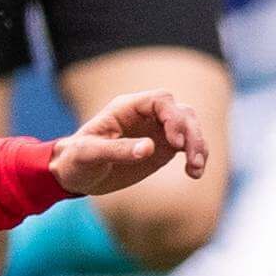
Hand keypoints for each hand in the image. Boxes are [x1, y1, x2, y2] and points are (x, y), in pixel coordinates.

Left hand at [50, 90, 208, 196]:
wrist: (76, 175)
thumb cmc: (76, 160)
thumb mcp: (89, 155)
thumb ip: (116, 150)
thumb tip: (149, 147)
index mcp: (126, 108)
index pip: (160, 100)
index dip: (173, 117)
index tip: (175, 142)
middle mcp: (145, 115)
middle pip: (181, 112)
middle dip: (191, 133)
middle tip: (191, 158)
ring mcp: (157, 130)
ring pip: (190, 127)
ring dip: (199, 145)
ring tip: (195, 169)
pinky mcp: (163, 147)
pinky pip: (189, 145)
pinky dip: (197, 156)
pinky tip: (194, 173)